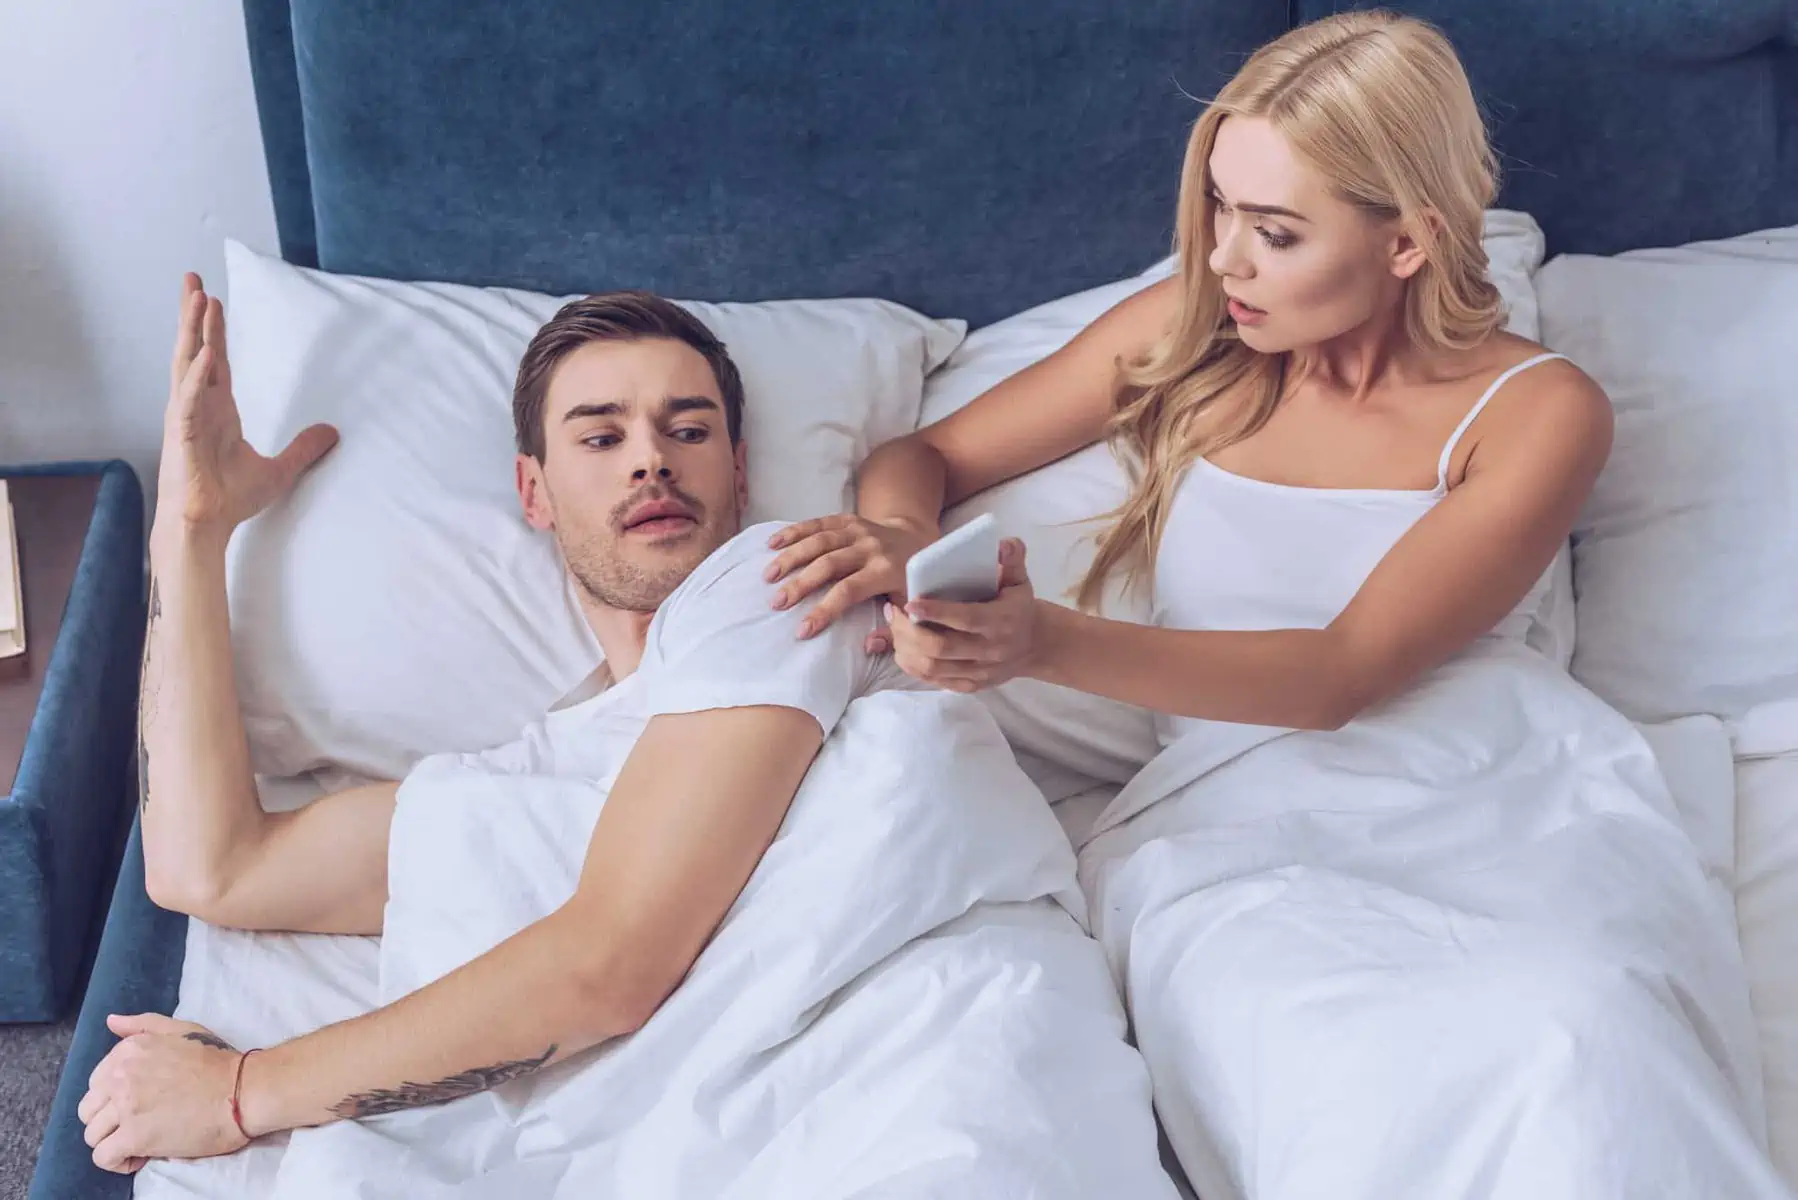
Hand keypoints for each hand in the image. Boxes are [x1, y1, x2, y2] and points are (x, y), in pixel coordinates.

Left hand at [78, 1013, 250, 1172]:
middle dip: (109, 1121)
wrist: (243, 1090)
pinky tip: (139, 1157)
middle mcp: (121, 1076)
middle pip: (88, 1110)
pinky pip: (103, 1157)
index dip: (115, 1098)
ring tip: (139, 1143)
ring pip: (92, 1135)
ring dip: (113, 1142)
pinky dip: (118, 1162)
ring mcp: (126, 1107)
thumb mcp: (182, 1030)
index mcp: (129, 1051)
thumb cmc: (218, 1061)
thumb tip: (111, 1021)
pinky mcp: (135, 1136)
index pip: (96, 1083)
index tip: (141, 1104)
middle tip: (138, 1124)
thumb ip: (143, 1025)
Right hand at [157, 273, 337, 535]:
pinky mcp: (183, 435)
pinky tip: (205, 355)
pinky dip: (197, 378)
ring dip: (193, 332)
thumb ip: (304, 449)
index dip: (214, 330)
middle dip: (193, 315)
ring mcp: (186, 418)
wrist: (206, 526)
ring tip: (198, 298)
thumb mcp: (279, 470)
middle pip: (194, 350)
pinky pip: (189, 401)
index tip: (213, 299)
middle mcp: (197, 406)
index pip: (216, 360)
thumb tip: (333, 433)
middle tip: (193, 279)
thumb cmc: (229, 499)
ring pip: (187, 365)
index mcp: (216, 409)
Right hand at [765, 514, 933, 647]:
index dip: (824, 610)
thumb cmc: (910, 580)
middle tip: (776, 603)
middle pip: (828, 564)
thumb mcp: (910, 607)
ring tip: (768, 576)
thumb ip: (894, 630)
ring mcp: (858, 529)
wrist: (919, 538)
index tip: (802, 631)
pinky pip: (818, 522)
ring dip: (791, 557)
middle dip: (800, 584)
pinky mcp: (848, 519)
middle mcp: (870, 547)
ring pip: (819, 541)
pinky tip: (772, 544)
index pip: (848, 591)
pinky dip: (794, 531)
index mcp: (885, 570)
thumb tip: (868, 646)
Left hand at [887, 538, 1038, 691]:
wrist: (1035, 644)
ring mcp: (980, 672)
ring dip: (906, 648)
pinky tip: (903, 648)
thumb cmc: (1018, 606)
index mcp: (1002, 622)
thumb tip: (1002, 543)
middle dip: (909, 631)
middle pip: (941, 648)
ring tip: (895, 627)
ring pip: (933, 667)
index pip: (966, 619)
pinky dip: (912, 666)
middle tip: (894, 611)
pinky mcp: (971, 685)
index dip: (936, 612)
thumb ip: (1013, 557)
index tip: (910, 602)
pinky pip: (935, 680)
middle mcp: (991, 651)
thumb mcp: (1020, 579)